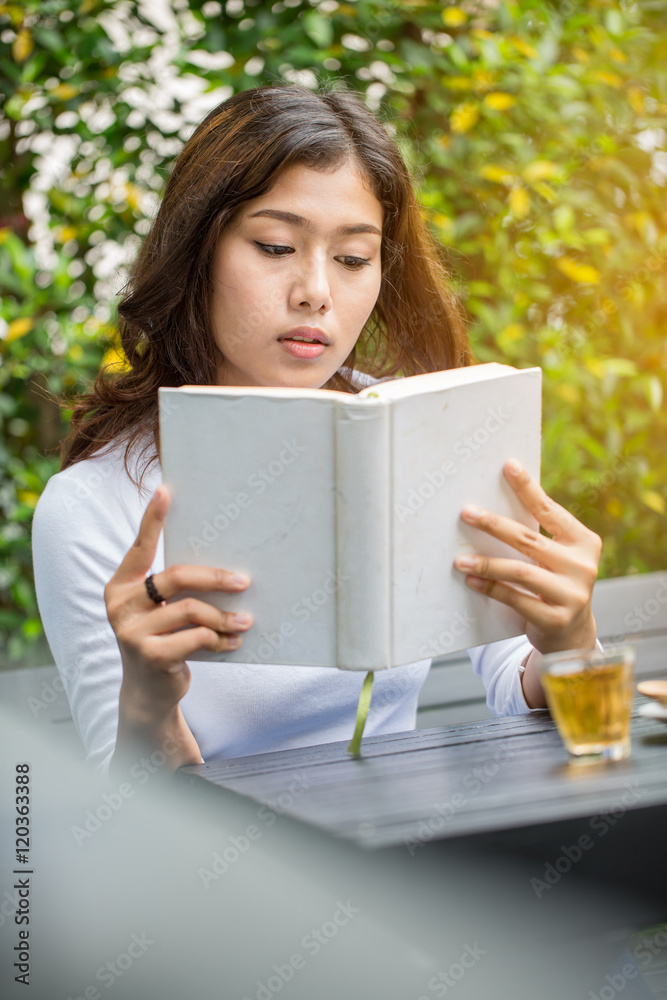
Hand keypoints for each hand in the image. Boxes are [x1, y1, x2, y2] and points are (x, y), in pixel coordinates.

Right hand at [105, 485, 252, 729]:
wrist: (148, 694)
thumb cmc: (162, 641)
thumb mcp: (160, 613)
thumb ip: (174, 590)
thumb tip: (223, 568)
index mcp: (121, 587)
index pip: (140, 548)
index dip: (152, 520)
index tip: (165, 491)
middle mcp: (120, 605)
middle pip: (176, 577)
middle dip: (215, 578)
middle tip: (243, 581)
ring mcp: (131, 632)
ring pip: (192, 610)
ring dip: (224, 617)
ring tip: (245, 622)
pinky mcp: (149, 656)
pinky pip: (196, 637)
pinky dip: (220, 639)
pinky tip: (233, 642)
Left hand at [453, 458, 601, 655]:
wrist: (572, 635)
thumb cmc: (555, 585)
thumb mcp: (558, 559)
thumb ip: (538, 538)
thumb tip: (490, 506)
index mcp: (585, 542)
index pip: (550, 511)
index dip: (528, 489)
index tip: (508, 466)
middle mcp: (583, 566)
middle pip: (529, 540)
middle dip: (494, 525)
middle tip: (467, 513)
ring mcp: (573, 594)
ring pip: (520, 571)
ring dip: (486, 564)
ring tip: (459, 560)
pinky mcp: (556, 619)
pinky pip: (515, 598)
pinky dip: (490, 588)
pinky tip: (471, 581)